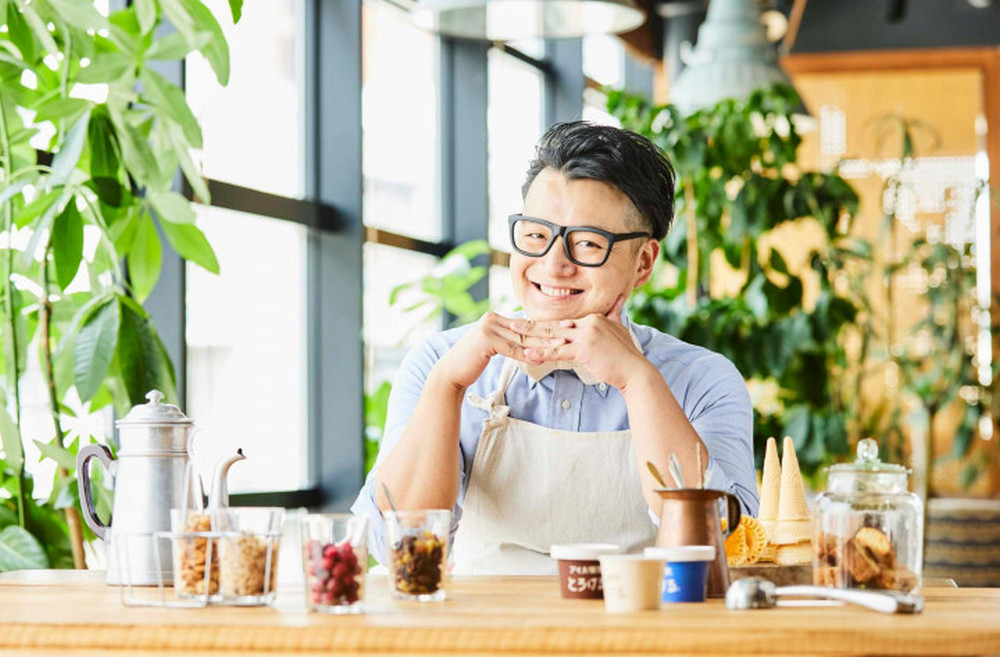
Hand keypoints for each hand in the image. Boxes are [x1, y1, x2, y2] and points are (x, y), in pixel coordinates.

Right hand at [433, 312, 565, 389]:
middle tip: (571, 330)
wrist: (452, 371)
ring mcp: (488, 328)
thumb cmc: (474, 361)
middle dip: (551, 329)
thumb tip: (530, 342)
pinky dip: (527, 355)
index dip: (548, 324)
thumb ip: (509, 340)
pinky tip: (541, 358)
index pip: (527, 321)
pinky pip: (512, 349)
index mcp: (497, 317)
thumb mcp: (494, 346)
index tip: (567, 325)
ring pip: (522, 338)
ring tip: (561, 345)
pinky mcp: (486, 340)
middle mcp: (493, 319)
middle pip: (528, 327)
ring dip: (543, 342)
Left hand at [518, 296, 648, 389]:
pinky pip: (558, 352)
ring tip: (514, 333)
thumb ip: (615, 315)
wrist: (635, 370)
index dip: (547, 324)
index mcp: (595, 318)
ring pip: (553, 336)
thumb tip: (619, 301)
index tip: (530, 322)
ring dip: (531, 336)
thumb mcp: (620, 329)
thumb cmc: (626, 355)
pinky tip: (528, 355)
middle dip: (533, 325)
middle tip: (514, 323)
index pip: (565, 322)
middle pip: (555, 325)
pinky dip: (542, 354)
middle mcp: (589, 323)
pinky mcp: (583, 349)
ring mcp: (586, 335)